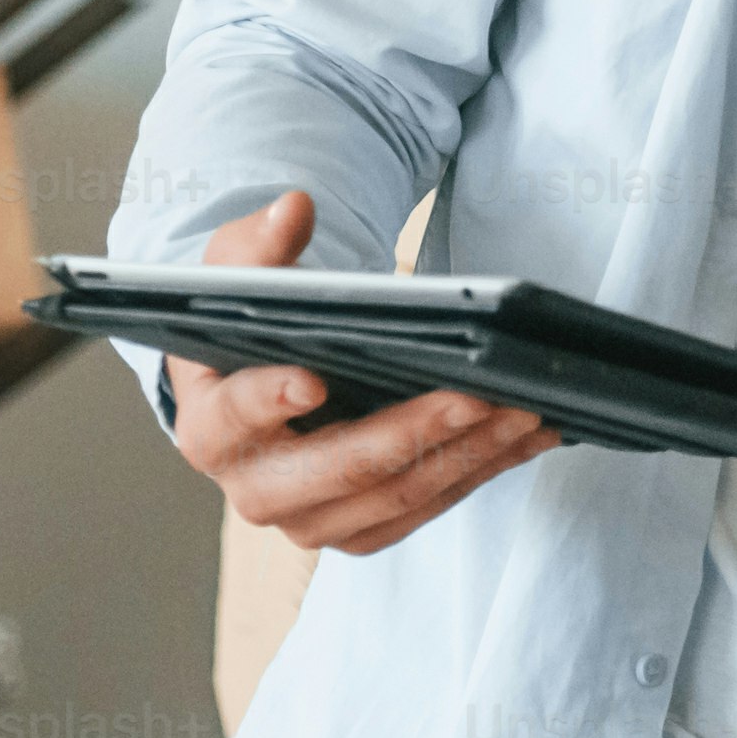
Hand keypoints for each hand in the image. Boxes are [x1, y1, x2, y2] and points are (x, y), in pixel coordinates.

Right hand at [162, 190, 557, 557]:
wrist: (265, 385)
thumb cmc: (250, 328)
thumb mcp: (241, 274)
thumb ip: (260, 244)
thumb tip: (293, 207)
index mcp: (210, 428)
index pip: (237, 416)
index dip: (271, 399)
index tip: (314, 379)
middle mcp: (256, 490)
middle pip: (343, 468)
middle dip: (416, 431)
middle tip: (476, 394)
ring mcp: (315, 520)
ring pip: (400, 495)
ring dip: (469, 454)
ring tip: (522, 409)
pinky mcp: (365, 530)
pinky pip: (431, 507)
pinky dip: (483, 470)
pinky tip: (526, 435)